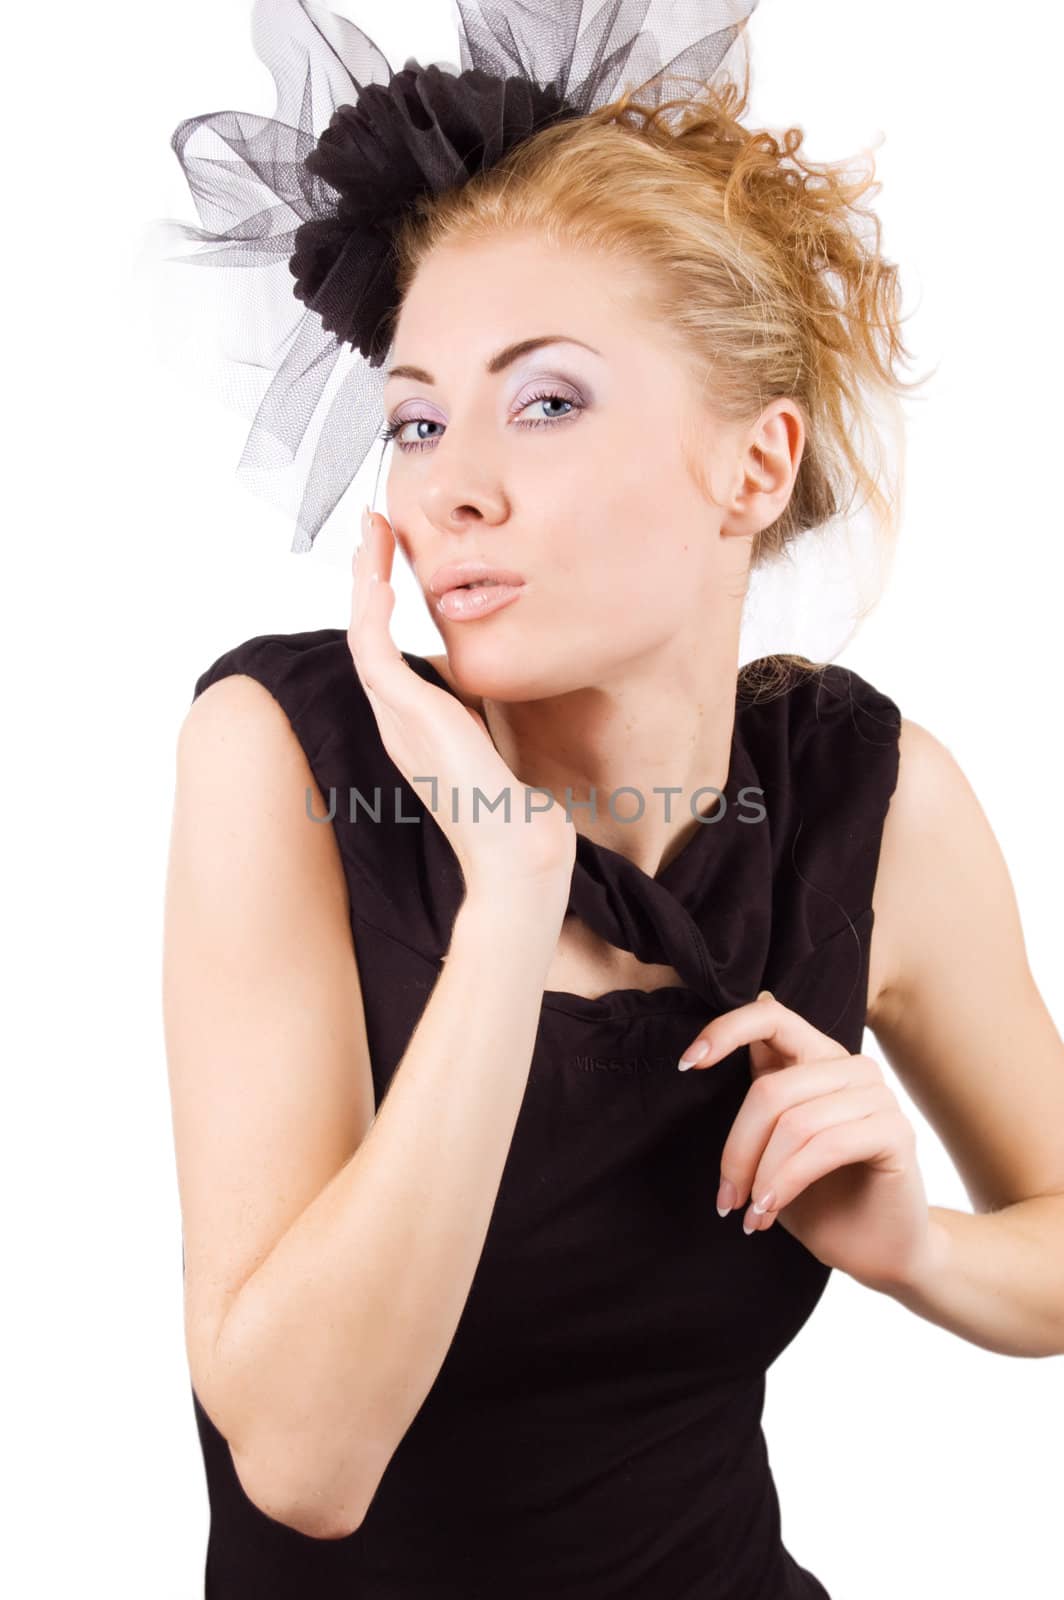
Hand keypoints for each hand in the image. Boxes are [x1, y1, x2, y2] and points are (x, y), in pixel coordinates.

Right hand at [348, 508, 575, 895]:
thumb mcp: (499, 747)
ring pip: (363, 632)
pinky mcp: (409, 716)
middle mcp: (396, 719)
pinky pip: (374, 651)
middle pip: (366, 632)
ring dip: (366, 578)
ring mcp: (397, 719)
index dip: (384, 600)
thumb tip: (500, 691)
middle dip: (368, 575)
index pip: (387, 649)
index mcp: (414, 725)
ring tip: (373, 530)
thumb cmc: (517, 814)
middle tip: (373, 524)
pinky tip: (384, 578)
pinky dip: (373, 612)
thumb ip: (486, 717)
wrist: (518, 856)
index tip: (393, 556)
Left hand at [679, 990, 933, 1292]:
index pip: (770, 1017)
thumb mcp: (773, 1143)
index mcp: (818, 1058)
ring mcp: (879, 1096)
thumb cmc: (819, 1197)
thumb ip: (759, 1096)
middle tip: (726, 1199)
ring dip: (763, 1176)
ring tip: (752, 1214)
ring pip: (795, 1121)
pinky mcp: (896, 1132)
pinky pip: (827, 1145)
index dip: (724, 1031)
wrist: (874, 1250)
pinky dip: (789, 1180)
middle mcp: (852, 1067)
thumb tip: (717, 1040)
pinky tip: (771, 1209)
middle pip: (771, 1090)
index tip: (685, 1065)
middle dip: (737, 1151)